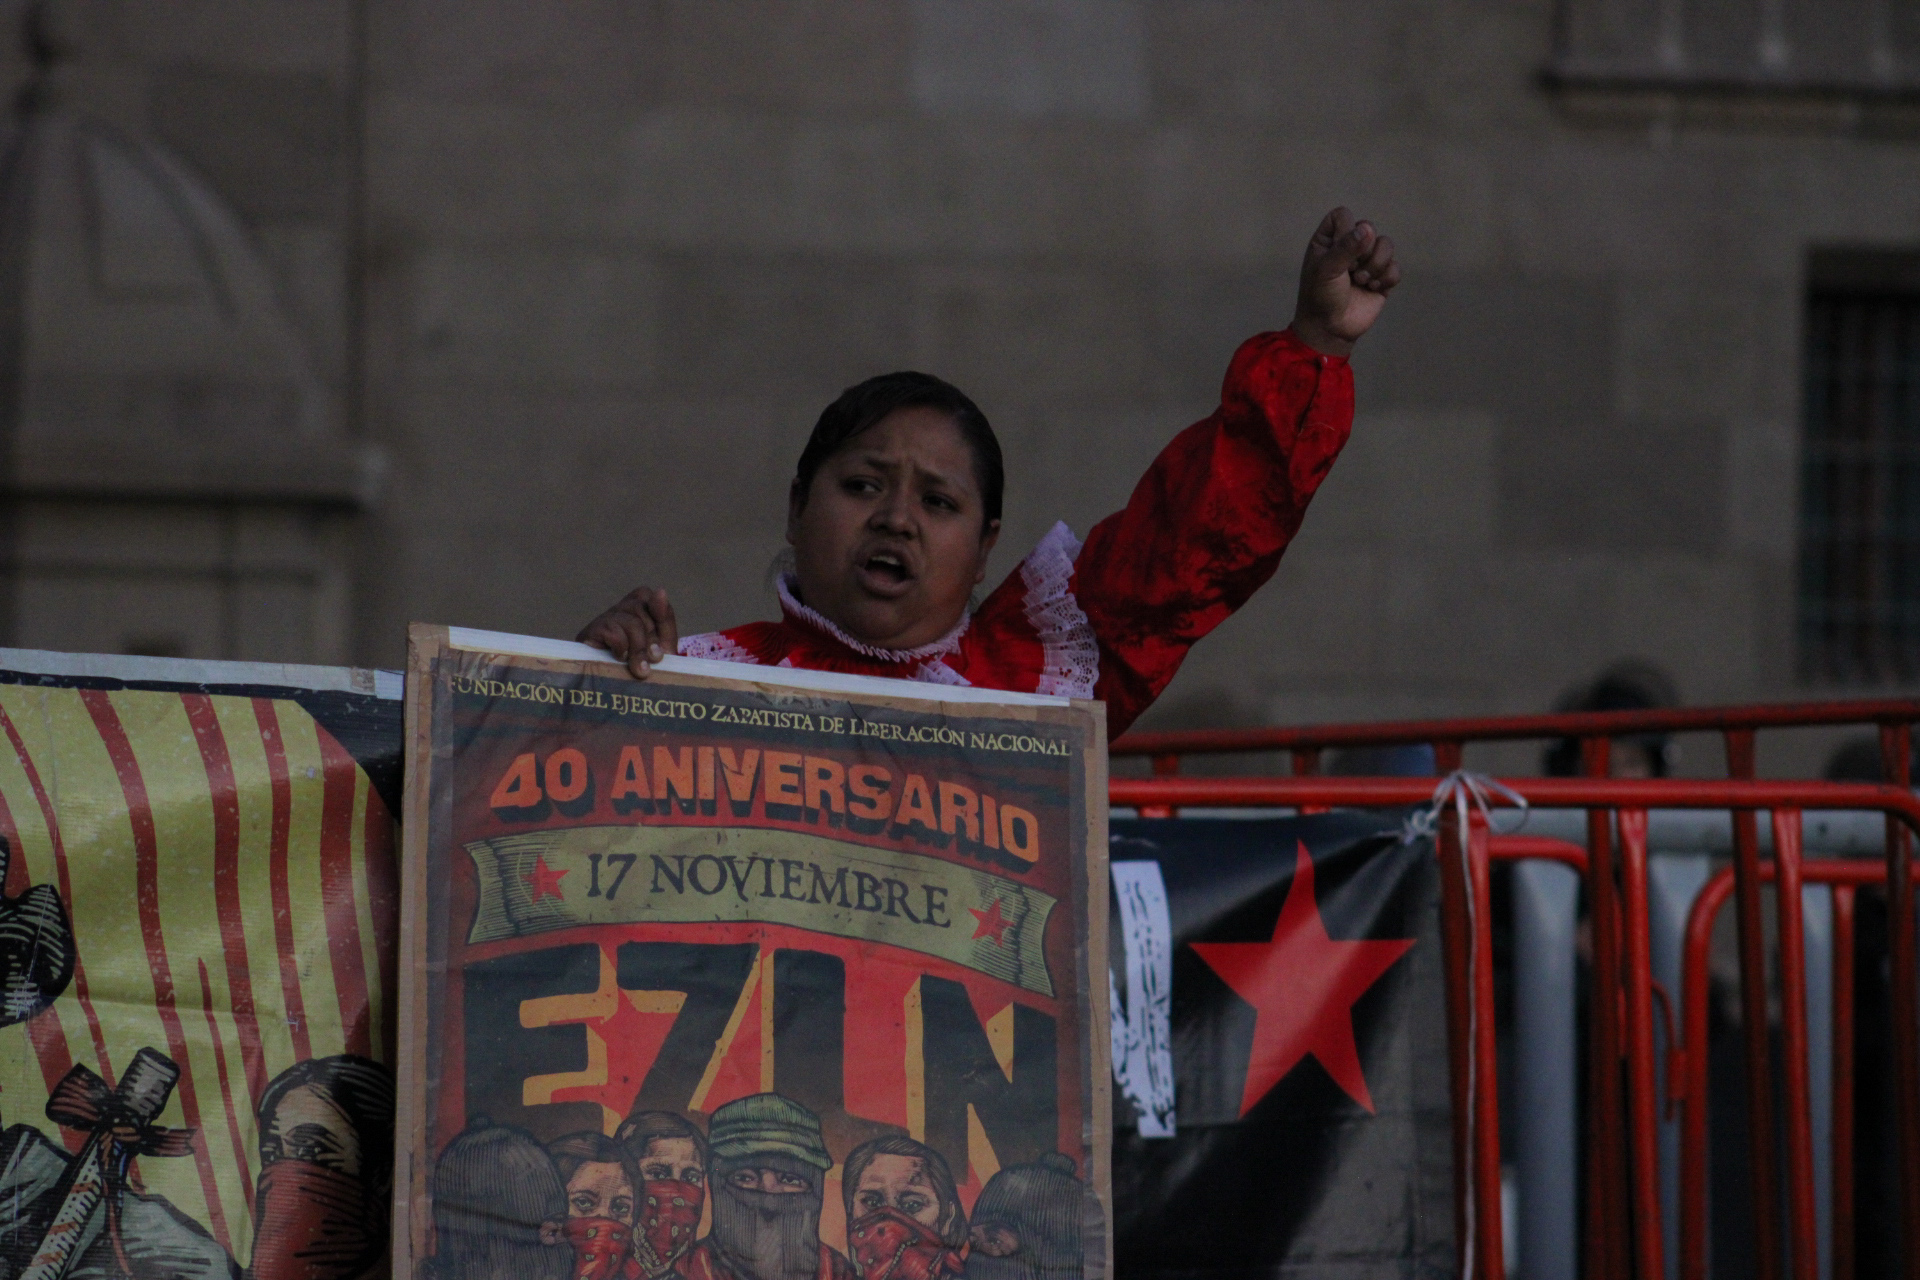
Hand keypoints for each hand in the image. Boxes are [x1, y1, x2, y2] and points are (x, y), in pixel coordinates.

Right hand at [577, 586, 678, 678]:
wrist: (611, 688)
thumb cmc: (639, 664)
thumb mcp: (662, 645)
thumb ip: (665, 620)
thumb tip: (660, 590)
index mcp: (639, 606)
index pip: (651, 597)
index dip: (660, 614)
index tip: (664, 637)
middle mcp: (621, 607)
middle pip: (641, 610)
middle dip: (651, 639)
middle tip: (653, 661)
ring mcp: (605, 618)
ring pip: (631, 623)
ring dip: (639, 649)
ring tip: (640, 669)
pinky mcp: (592, 631)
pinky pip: (614, 633)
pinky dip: (622, 649)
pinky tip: (619, 659)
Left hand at [1290, 206, 1399, 357]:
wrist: (1331, 329)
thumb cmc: (1320, 297)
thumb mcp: (1326, 270)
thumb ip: (1345, 247)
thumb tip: (1367, 228)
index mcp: (1328, 240)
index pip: (1343, 215)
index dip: (1346, 229)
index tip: (1340, 250)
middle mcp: (1348, 247)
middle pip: (1369, 228)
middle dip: (1364, 251)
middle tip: (1351, 271)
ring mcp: (1367, 262)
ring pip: (1386, 245)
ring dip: (1376, 265)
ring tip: (1362, 281)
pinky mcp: (1382, 278)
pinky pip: (1395, 267)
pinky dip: (1387, 278)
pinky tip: (1373, 289)